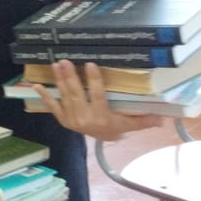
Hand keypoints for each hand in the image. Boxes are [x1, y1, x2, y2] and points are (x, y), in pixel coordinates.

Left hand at [34, 60, 163, 140]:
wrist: (102, 139)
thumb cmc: (117, 126)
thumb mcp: (131, 124)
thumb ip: (145, 119)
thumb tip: (165, 117)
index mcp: (102, 117)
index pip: (98, 96)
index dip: (94, 81)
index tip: (91, 65)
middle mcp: (85, 119)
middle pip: (77, 95)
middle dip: (71, 77)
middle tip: (66, 61)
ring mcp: (72, 119)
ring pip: (65, 97)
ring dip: (59, 80)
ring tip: (56, 65)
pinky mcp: (63, 119)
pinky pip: (52, 107)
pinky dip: (44, 96)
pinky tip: (35, 84)